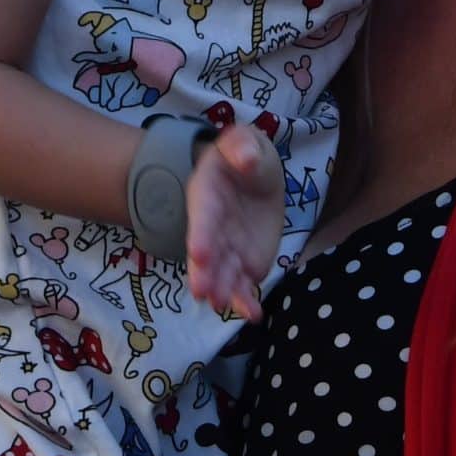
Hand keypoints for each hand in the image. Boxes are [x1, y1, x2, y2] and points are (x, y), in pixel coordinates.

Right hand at [186, 124, 285, 320]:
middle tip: (204, 292)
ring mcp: (227, 250)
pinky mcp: (245, 264)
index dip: (202, 234)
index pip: (203, 216)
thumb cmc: (244, 154)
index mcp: (207, 194)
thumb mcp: (243, 141)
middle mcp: (212, 228)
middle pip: (207, 252)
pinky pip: (243, 285)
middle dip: (205, 272)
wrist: (254, 176)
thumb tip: (246, 157)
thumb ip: (242, 145)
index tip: (200, 253)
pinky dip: (246, 301)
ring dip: (222, 291)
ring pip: (222, 275)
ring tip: (223, 305)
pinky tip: (253, 314)